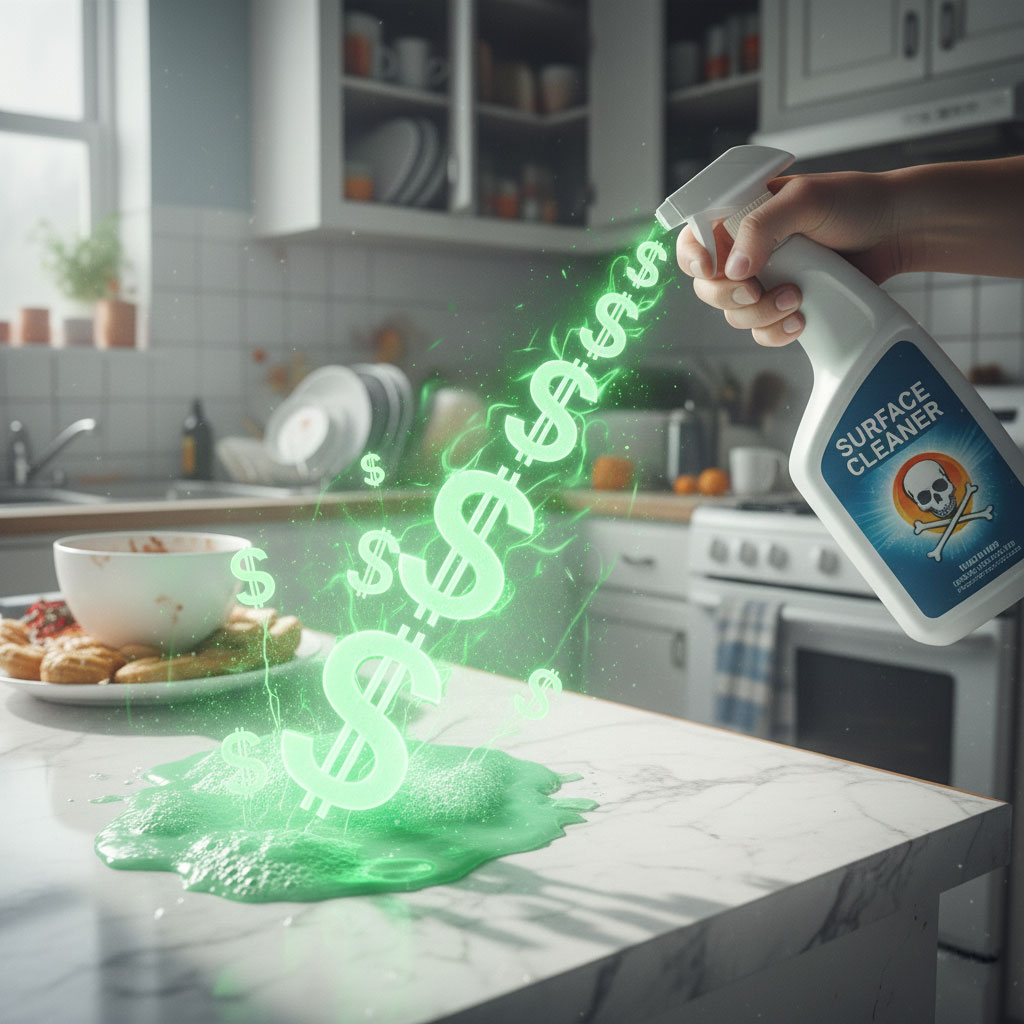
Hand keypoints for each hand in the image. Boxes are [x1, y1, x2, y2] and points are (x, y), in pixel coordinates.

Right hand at [676, 171, 904, 345]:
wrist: (896, 231)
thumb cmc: (854, 202)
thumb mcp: (805, 199)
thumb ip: (763, 227)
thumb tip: (735, 267)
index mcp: (740, 217)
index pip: (693, 240)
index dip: (693, 259)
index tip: (713, 269)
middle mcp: (746, 251)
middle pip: (708, 287)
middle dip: (730, 295)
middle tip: (757, 289)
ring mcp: (765, 281)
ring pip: (734, 315)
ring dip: (760, 314)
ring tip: (795, 297)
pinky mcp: (784, 306)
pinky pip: (761, 332)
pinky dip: (776, 332)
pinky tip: (800, 318)